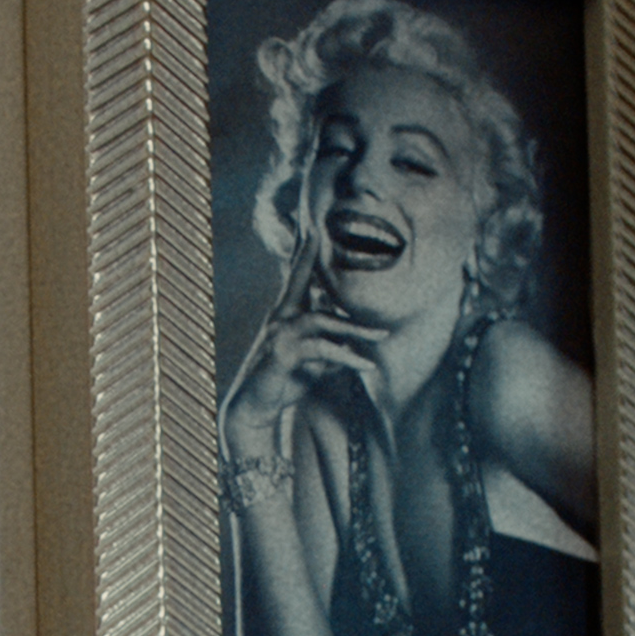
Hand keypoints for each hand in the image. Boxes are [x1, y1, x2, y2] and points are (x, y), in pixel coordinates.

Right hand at [220, 247, 385, 457]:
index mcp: (285, 315)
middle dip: (316, 267)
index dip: (303, 253)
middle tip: (324, 239)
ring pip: (323, 320)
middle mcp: (280, 319)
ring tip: (382, 336)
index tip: (311, 228)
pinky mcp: (283, 354)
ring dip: (355, 327)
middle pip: (306, 289)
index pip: (296, 279)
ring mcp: (280, 334)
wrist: (252, 408)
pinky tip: (366, 364)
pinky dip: (346, 355)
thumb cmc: (281, 382)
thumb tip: (352, 345)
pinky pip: (321, 349)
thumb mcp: (311, 364)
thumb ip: (330, 349)